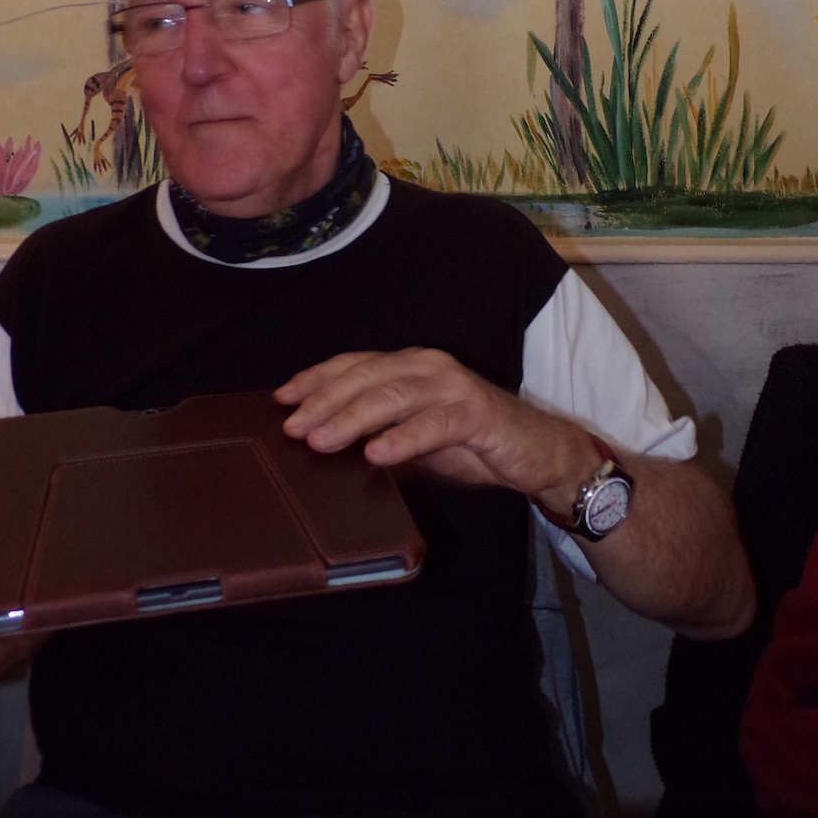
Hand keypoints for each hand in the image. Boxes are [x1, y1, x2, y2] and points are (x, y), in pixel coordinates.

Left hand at [275, 348, 598, 499]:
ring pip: (392, 397)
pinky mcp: (475, 412)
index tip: (282, 398)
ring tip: (321, 439)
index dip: (316, 378)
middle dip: (324, 401)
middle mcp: (427, 366)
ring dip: (352, 418)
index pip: (354, 365)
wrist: (536, 453)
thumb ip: (378, 432)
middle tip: (293, 427)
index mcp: (409, 367)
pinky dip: (403, 437)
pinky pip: (433, 424)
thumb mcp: (414, 438)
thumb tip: (324, 444)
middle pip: (366, 377)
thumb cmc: (471, 443)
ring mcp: (452, 386)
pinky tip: (378, 453)